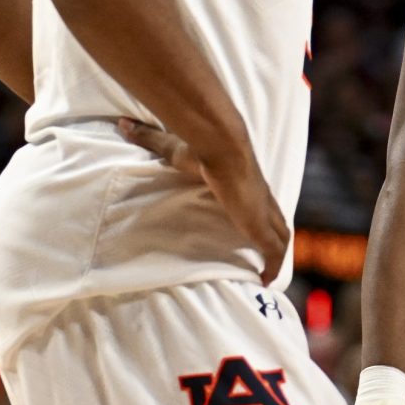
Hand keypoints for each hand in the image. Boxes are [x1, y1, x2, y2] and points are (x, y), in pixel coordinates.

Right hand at [117, 118, 289, 282]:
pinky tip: (266, 280)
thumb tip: (123, 124)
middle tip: (269, 256)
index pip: (261, 203)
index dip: (260, 215)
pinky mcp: (260, 226)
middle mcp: (261, 200)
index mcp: (247, 185)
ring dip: (277, 254)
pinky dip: (273, 266)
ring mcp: (264, 214)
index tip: (254, 226)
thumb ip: (150, 139)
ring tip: (269, 272)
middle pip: (278, 222)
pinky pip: (274, 251)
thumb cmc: (203, 150)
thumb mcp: (173, 149)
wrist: (223, 148)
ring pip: (281, 237)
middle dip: (276, 238)